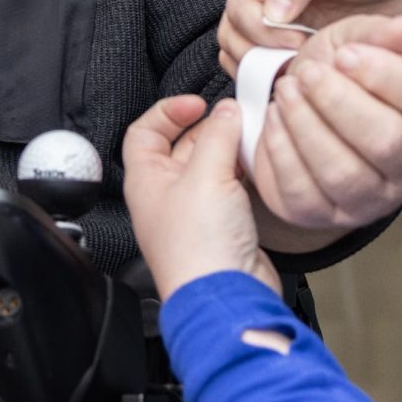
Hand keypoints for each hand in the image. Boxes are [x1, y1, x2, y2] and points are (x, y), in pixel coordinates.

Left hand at [123, 98, 279, 302]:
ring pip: (210, 166)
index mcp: (146, 181)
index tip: (196, 104)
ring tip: (248, 138)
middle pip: (181, 146)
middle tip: (233, 118)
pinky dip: (243, 172)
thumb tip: (226, 111)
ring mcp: (195, 211)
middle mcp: (166, 195)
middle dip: (208, 127)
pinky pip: (230, 187)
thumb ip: (217, 135)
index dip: (168, 111)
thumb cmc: (198, 249)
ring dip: (229, 149)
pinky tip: (257, 166)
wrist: (226, 297)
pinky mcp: (222, 225)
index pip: (143, 132)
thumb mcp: (206, 175)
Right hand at [220, 0, 401, 76]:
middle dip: (259, 54)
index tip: (292, 43)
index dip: (257, 29)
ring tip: (305, 74)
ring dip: (267, 69)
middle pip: (234, 33)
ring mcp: (279, 18)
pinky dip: (280, 76)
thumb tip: (270, 13)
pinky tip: (307, 79)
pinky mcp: (296, 41)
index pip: (238, 4)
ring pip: (245, 54)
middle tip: (298, 65)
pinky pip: (270, 66)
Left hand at [248, 17, 401, 233]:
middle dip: (338, 103)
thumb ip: (380, 33)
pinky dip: (283, 152)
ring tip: (285, 91)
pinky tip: (274, 119)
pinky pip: (305, 194)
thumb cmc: (341, 73)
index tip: (345, 54)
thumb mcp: (357, 41)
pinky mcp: (328, 215)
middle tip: (307, 73)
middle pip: (387, 142)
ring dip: (307, 126)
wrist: (306, 105)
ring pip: (344, 173)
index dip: (385, 76)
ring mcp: (373, 198)